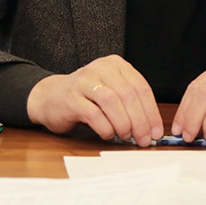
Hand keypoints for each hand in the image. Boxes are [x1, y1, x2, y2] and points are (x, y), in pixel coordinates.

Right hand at [27, 55, 163, 146]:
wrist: (50, 96)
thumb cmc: (85, 97)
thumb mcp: (111, 92)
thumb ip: (129, 104)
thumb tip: (150, 127)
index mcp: (115, 65)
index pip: (141, 87)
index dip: (151, 112)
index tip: (155, 131)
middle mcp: (101, 69)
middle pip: (128, 95)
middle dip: (140, 121)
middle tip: (143, 139)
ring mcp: (84, 81)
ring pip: (112, 103)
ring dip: (123, 124)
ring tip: (126, 136)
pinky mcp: (71, 98)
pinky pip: (94, 114)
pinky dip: (105, 128)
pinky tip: (108, 134)